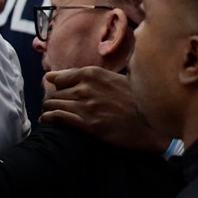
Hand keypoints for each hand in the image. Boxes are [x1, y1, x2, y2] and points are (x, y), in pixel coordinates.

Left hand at [41, 67, 165, 150]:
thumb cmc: (135, 100)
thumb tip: (75, 74)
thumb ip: (92, 77)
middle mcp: (86, 87)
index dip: (55, 85)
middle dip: (51, 98)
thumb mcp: (115, 79)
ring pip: (53, 104)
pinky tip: (47, 120)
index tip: (53, 90)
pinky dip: (48, 118)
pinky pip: (57, 117)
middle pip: (54, 92)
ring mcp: (85, 106)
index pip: (59, 77)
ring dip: (48, 108)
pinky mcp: (87, 124)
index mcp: (92, 74)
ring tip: (48, 112)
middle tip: (52, 104)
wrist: (150, 123)